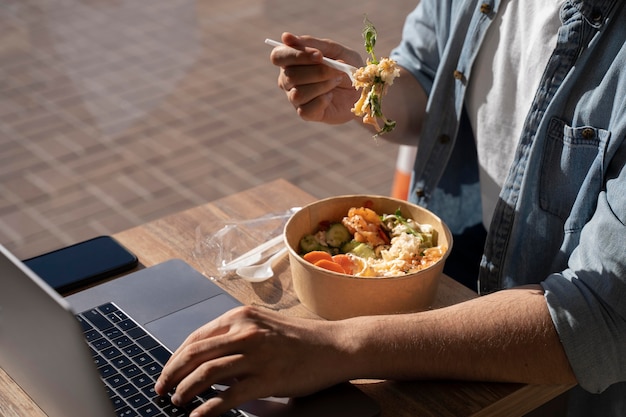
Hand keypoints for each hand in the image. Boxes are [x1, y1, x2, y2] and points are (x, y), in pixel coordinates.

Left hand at [154, 306, 350, 416]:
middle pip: (194, 354)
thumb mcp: (264, 326)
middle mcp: (246, 332)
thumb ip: (236, 336)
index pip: (195, 338)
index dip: (175, 358)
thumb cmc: (300, 338)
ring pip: (206, 373)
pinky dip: (207, 408)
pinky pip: (229, 396)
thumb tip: (205, 358)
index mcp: (241, 317)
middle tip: (162, 389)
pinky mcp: (268, 378)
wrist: (335, 346)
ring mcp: (257, 355)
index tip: (166, 372)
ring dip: (185, 390)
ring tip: (177, 402)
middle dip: (171, 374)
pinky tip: (197, 416)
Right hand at [270, 32, 363, 124]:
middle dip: (319, 71)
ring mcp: (295, 98)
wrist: (363, 89)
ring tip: (337, 81)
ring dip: (323, 85)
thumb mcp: (334, 49)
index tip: (320, 55)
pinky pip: (306, 110)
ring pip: (298, 93)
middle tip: (338, 69)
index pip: (278, 56)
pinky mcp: (306, 113)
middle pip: (290, 75)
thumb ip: (312, 44)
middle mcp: (287, 79)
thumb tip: (285, 37)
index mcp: (290, 60)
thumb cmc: (346, 66)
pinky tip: (331, 97)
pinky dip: (322, 101)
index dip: (297, 55)